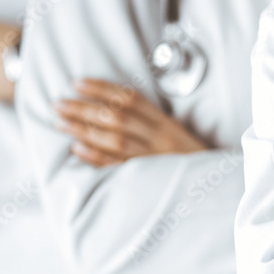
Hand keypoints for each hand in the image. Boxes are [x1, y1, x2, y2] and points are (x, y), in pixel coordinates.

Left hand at [54, 79, 206, 166]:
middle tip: (58, 103)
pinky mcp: (148, 179)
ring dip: (83, 130)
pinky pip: (118, 166)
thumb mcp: (176, 135)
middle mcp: (159, 139)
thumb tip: (111, 109)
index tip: (77, 83)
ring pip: (114, 140)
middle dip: (83, 108)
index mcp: (165, 124)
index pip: (131, 99)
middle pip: (116, 117)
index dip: (102, 88)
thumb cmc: (190, 161)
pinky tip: (77, 149)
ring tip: (60, 123)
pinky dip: (95, 157)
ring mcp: (153, 159)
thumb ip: (150, 123)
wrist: (214, 190)